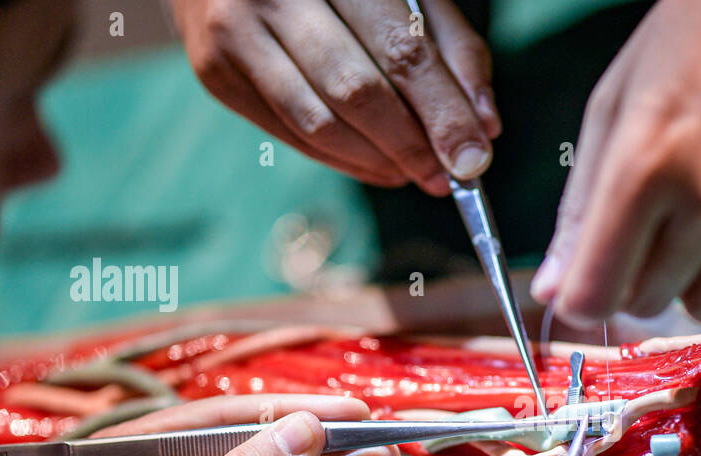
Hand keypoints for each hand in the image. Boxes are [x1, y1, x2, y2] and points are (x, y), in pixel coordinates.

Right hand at [171, 0, 500, 193]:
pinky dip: (342, 158)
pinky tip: (375, 162)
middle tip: (446, 178)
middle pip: (357, 92)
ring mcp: (235, 31)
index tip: (473, 162)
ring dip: (377, 162)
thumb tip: (485, 126)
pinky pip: (291, 133)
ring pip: (319, 123)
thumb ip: (451, 48)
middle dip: (411, 146)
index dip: (441, 113)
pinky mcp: (215, 71)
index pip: (401, 50)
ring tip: (414, 173)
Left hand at [530, 0, 700, 324]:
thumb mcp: (615, 107)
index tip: (588, 285)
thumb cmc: (698, 39)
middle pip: (649, 304)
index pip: (595, 294)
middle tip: (658, 221)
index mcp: (645, 164)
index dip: (584, 297)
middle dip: (641, 275)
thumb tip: (550, 291)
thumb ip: (578, 209)